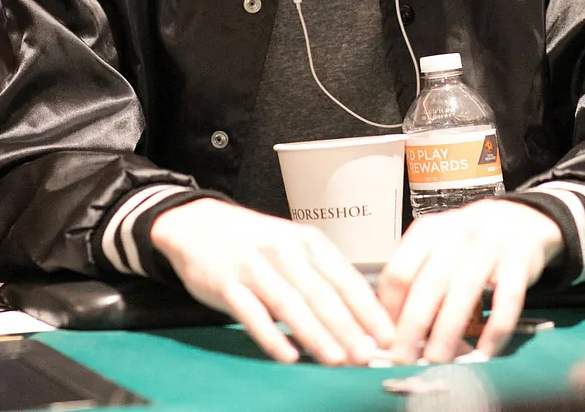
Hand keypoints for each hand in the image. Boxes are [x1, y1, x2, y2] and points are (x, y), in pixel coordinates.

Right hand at [150, 199, 394, 364]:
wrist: (196, 224)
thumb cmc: (253, 242)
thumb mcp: (292, 248)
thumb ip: (321, 278)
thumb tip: (361, 317)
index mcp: (306, 241)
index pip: (344, 277)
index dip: (368, 309)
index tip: (387, 335)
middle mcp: (283, 251)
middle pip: (321, 293)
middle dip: (347, 327)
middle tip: (367, 355)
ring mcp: (253, 266)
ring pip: (290, 304)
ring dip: (315, 334)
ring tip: (337, 359)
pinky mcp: (226, 283)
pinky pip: (251, 314)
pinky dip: (271, 336)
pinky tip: (288, 355)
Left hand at [377, 199, 560, 363]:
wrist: (517, 218)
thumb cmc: (467, 241)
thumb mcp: (436, 246)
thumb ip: (415, 277)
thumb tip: (392, 325)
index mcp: (428, 232)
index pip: (400, 271)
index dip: (391, 309)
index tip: (387, 337)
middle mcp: (457, 234)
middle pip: (429, 284)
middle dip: (413, 327)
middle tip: (403, 358)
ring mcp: (490, 246)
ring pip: (465, 293)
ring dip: (448, 332)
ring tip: (436, 360)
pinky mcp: (519, 261)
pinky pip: (506, 300)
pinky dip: (495, 330)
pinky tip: (485, 351)